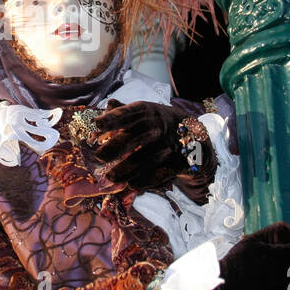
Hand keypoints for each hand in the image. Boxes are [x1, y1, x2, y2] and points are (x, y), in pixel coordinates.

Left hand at [92, 101, 209, 191]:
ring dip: (127, 169)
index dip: (112, 119)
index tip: (96, 124)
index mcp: (146, 112)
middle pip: (135, 136)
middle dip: (116, 146)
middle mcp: (157, 127)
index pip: (127, 114)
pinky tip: (132, 185)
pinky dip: (146, 180)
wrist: (192, 135)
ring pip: (146, 158)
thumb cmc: (158, 123)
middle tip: (99, 156)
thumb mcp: (145, 112)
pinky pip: (160, 172)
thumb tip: (108, 104)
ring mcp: (168, 144)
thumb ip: (124, 110)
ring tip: (111, 178)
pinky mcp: (177, 161)